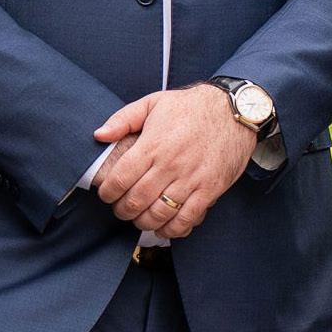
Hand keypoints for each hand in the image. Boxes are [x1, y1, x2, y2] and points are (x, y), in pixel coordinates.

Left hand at [92, 84, 257, 238]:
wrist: (233, 110)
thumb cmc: (191, 107)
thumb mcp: (154, 103)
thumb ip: (123, 119)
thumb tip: (98, 135)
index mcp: (153, 144)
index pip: (121, 178)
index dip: (108, 192)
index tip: (106, 194)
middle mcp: (170, 164)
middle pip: (136, 200)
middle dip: (123, 210)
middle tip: (121, 209)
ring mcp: (191, 179)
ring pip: (159, 213)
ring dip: (144, 222)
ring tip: (140, 218)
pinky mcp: (210, 189)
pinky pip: (187, 218)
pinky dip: (172, 229)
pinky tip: (164, 227)